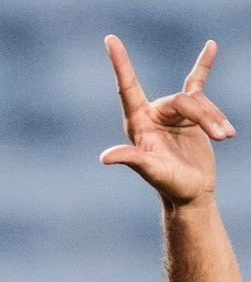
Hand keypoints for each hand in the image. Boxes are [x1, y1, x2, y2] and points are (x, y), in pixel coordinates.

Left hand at [100, 35, 235, 208]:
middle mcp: (152, 115)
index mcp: (137, 123)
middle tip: (223, 137)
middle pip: (181, 100)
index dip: (120, 64)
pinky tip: (211, 47)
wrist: (191, 192)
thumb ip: (131, 159)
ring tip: (227, 137)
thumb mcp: (150, 170)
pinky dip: (205, 66)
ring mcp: (172, 113)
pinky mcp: (192, 113)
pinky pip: (198, 83)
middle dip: (205, 117)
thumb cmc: (168, 184)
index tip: (110, 39)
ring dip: (216, 119)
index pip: (127, 87)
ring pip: (198, 101)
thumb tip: (105, 157)